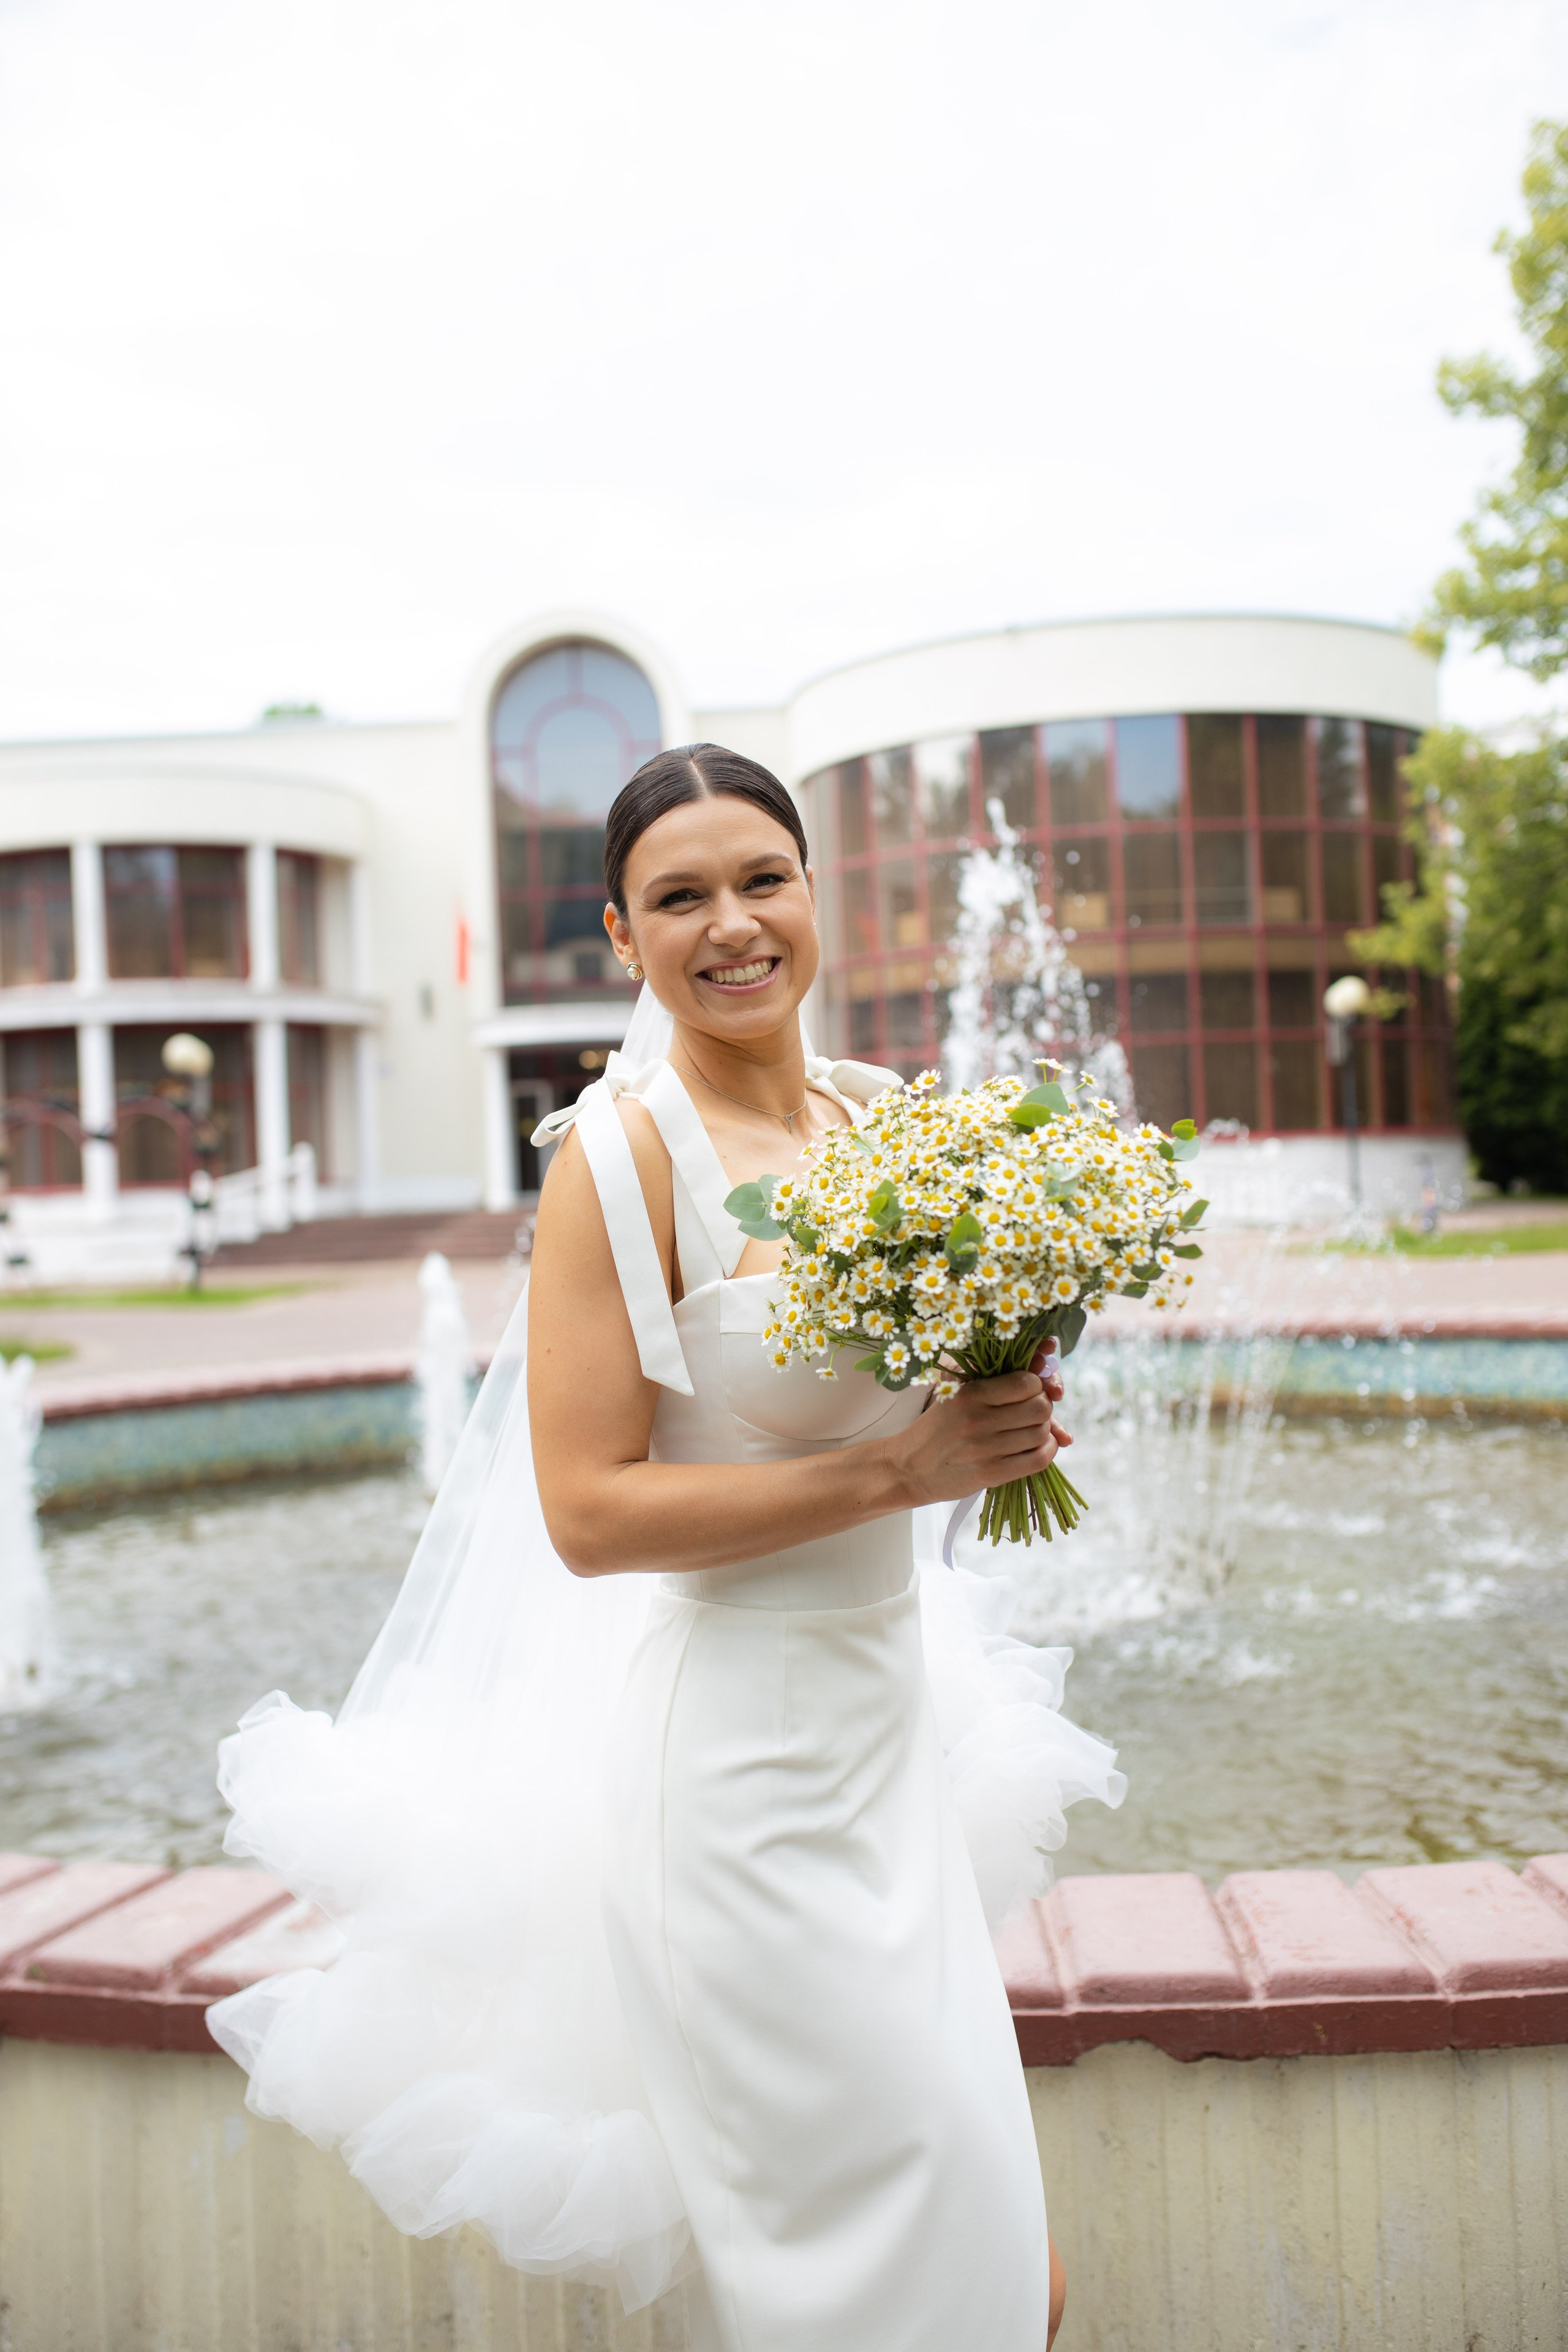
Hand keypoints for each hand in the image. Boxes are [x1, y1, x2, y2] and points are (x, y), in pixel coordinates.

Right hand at [885, 1345, 1071, 1508]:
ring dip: (1044, 1431)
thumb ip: (991, 1387)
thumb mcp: (954, 1396)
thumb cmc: (936, 1429)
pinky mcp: (991, 1474)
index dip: (1035, 1385)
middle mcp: (978, 1419)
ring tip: (1031, 1431)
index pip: (1026, 1382)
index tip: (1029, 1391)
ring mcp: (985, 1449)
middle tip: (1032, 1413)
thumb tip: (1042, 1382)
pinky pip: (1038, 1460)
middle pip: (1039, 1407)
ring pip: (1041, 1433)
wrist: (908, 1468)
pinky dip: (1047, 1451)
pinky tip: (1039, 1447)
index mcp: (969, 1394)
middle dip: (1043, 1408)